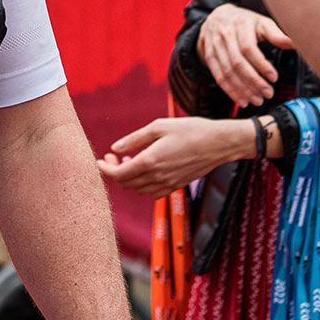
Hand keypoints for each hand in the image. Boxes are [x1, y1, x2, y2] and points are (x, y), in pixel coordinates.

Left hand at [97, 115, 250, 197]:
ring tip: (129, 160)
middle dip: (115, 172)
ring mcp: (168, 184)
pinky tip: (145, 169)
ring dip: (129, 179)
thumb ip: (134, 139)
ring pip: (139, 190)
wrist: (219, 143)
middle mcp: (158, 177)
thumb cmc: (189, 130)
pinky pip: (153, 193)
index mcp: (151, 161)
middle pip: (127, 184)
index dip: (105, 169)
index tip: (100, 160)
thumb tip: (115, 148)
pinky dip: (143, 185)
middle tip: (114, 157)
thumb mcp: (158, 126)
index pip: (119, 175)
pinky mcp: (177, 186)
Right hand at [196, 3, 293, 107]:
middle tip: (268, 93)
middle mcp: (225, 35)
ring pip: (227, 72)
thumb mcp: (260, 22)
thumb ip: (276, 34)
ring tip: (257, 100)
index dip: (261, 65)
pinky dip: (230, 90)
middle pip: (237, 62)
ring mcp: (215, 46)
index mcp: (240, 25)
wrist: (216, 16)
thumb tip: (294, 43)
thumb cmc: (244, 22)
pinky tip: (241, 100)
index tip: (274, 78)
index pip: (248, 48)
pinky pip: (218, 76)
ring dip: (242, 89)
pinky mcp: (209, 56)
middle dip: (253, 81)